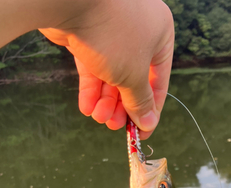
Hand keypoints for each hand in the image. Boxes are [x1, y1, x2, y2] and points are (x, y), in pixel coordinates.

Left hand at [40, 0, 173, 138]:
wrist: (70, 0)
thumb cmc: (113, 33)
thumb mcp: (133, 75)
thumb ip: (140, 101)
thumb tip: (147, 122)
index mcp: (160, 35)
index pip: (159, 81)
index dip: (150, 109)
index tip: (141, 131)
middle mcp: (138, 32)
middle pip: (133, 81)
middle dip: (122, 106)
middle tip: (113, 125)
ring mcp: (111, 34)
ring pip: (111, 76)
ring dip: (105, 102)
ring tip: (98, 117)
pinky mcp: (87, 37)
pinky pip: (93, 68)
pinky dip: (91, 90)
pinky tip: (87, 108)